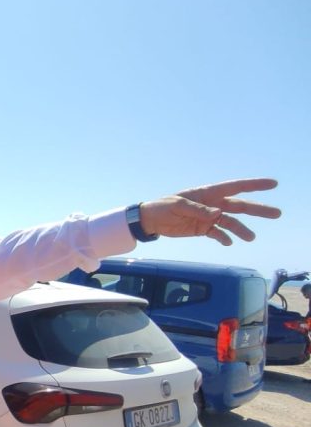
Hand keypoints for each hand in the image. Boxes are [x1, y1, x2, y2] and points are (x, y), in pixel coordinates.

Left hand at [139, 178, 279, 244]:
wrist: (150, 220)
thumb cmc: (162, 206)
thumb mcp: (178, 206)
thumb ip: (198, 210)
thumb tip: (218, 213)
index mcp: (208, 193)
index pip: (236, 187)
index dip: (254, 185)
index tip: (273, 184)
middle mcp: (212, 204)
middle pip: (240, 206)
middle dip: (258, 209)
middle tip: (276, 214)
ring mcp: (209, 217)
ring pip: (231, 222)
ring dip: (241, 229)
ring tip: (250, 238)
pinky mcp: (202, 229)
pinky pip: (218, 233)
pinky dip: (224, 238)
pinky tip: (229, 242)